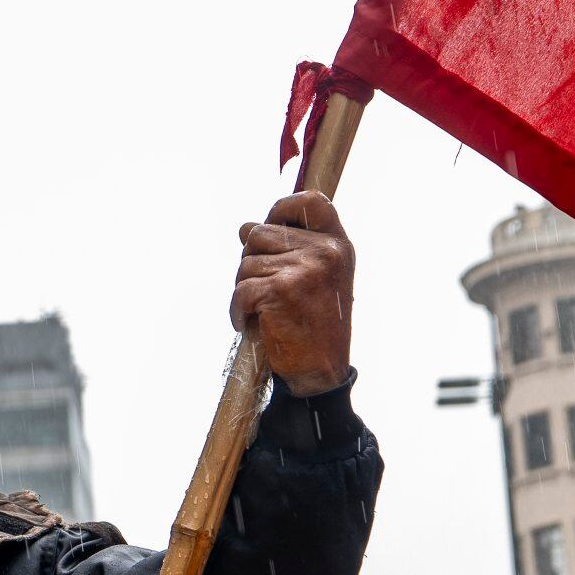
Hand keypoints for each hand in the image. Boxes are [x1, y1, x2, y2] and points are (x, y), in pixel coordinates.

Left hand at [230, 191, 354, 396]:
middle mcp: (326, 252)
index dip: (283, 208)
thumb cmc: (314, 325)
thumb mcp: (314, 279)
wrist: (320, 372)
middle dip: (251, 261)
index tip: (271, 225)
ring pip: (245, 263)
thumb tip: (245, 227)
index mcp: (337, 245)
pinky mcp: (281, 289)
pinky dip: (237, 309)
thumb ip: (288, 249)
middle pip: (260, 233)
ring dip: (243, 288)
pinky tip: (248, 322)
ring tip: (262, 311)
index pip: (310, 202)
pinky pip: (240, 289)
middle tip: (264, 290)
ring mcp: (304, 268)